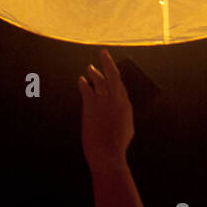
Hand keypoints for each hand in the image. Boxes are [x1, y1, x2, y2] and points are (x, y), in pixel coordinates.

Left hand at [79, 49, 133, 169]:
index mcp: (126, 104)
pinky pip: (86, 88)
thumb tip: (116, 104)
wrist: (107, 153)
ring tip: (89, 67)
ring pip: (99, 79)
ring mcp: (104, 101)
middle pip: (112, 75)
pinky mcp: (91, 105)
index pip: (121, 84)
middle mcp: (116, 98)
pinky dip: (83, 83)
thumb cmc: (116, 144)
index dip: (115, 75)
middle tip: (103, 53)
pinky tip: (80, 79)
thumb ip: (121, 113)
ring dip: (93, 72)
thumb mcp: (125, 126)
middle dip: (107, 62)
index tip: (112, 69)